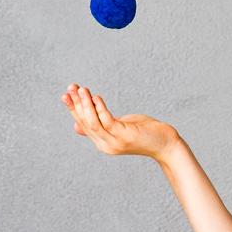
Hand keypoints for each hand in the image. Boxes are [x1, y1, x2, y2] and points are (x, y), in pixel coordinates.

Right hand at [63, 84, 180, 160]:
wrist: (166, 144)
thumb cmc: (144, 133)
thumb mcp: (119, 127)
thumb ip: (101, 124)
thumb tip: (77, 125)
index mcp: (102, 142)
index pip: (83, 124)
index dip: (74, 109)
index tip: (66, 94)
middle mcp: (105, 145)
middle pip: (85, 122)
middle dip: (77, 104)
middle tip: (71, 87)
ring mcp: (114, 142)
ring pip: (93, 122)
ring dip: (86, 105)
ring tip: (82, 89)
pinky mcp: (124, 136)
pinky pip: (107, 121)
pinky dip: (100, 108)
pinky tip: (97, 97)